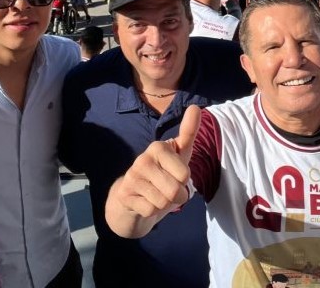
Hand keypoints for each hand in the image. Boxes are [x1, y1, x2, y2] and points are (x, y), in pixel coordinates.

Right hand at [106, 106, 200, 235]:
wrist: (130, 198)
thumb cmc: (161, 173)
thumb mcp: (179, 154)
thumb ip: (188, 132)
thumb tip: (196, 107)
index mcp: (159, 147)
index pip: (184, 175)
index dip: (184, 181)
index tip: (174, 174)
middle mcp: (143, 159)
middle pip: (175, 191)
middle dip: (176, 196)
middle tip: (167, 189)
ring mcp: (132, 177)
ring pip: (163, 202)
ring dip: (164, 204)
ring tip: (155, 195)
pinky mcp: (124, 194)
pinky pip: (150, 211)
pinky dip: (151, 211)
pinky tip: (144, 202)